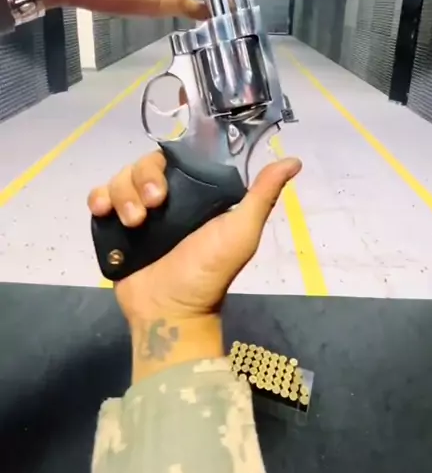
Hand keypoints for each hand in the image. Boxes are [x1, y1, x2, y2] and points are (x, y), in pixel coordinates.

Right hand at [88, 150, 300, 381]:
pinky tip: (104, 213)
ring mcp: (138, 214)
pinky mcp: (114, 230)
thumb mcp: (242, 231)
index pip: (172, 159)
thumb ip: (263, 195)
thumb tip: (292, 161)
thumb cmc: (209, 272)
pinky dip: (98, 199)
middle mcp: (165, 200)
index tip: (165, 190)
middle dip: (141, 182)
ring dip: (121, 195)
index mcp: (194, 195)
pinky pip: (99, 198)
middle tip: (153, 208)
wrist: (171, 313)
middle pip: (141, 167)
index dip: (163, 166)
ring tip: (133, 224)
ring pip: (119, 180)